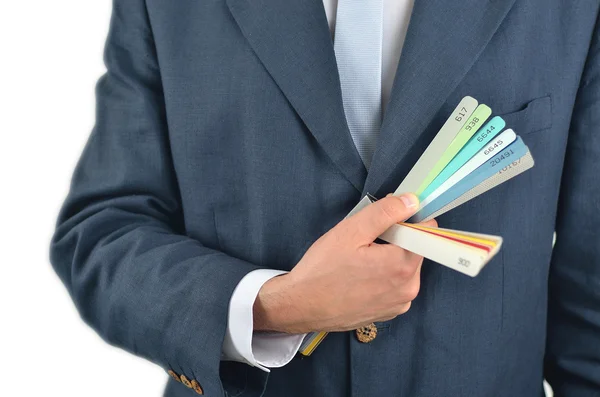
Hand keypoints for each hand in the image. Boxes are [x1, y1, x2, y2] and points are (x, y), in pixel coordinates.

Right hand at [253, 194, 436, 333]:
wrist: (300, 306)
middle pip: (415, 250)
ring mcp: (399, 304)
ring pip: (404, 269)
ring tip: (359, 261)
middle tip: (364, 242)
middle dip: (396, 240)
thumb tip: (412, 200)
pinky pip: (395, 287)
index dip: (406, 220)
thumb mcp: (350, 231)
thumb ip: (385, 213)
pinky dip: (383, 278)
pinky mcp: (388, 314)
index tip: (386, 221)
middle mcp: (409, 288)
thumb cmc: (322, 269)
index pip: (424, 232)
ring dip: (389, 259)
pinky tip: (359, 277)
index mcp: (403, 266)